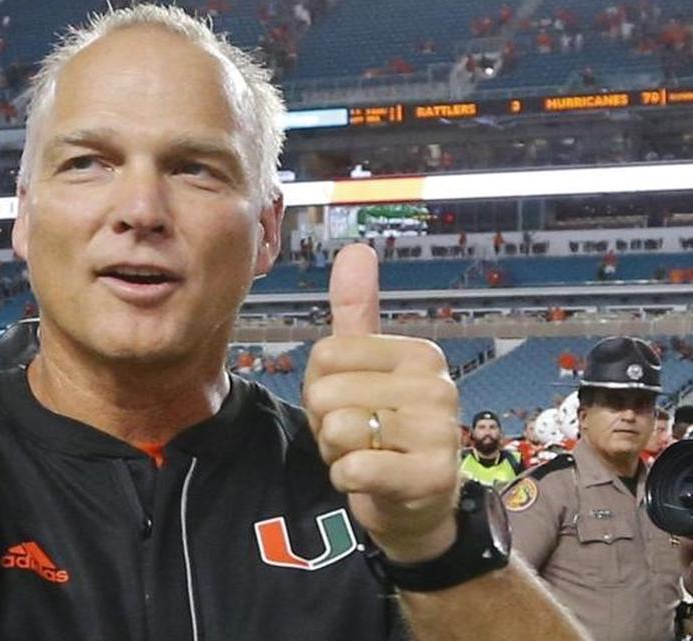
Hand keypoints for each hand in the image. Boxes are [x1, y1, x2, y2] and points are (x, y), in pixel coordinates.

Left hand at [303, 245, 459, 562]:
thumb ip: (356, 312)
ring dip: (336, 452)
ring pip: (337, 429)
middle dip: (325, 423)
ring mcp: (439, 432)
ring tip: (367, 455)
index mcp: (420, 353)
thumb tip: (356, 248)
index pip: (325, 354)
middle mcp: (437, 386)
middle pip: (325, 391)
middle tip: (358, 436)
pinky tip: (371, 480)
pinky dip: (346, 479)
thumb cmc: (382, 432)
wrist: (415, 506)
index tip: (352, 403)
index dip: (320, 386)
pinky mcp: (430, 477)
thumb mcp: (366, 369)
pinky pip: (353, 469)